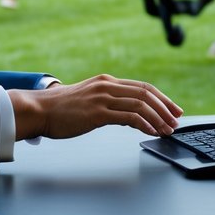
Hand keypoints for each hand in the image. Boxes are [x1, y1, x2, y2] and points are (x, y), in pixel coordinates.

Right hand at [8, 74, 181, 139]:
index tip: (173, 110)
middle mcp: (107, 86)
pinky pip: (128, 117)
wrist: (38, 110)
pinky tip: (151, 132)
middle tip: (176, 120)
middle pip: (145, 93)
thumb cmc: (60, 109)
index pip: (142, 86)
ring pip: (140, 104)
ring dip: (158, 118)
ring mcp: (102, 98)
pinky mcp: (97, 113)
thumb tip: (128, 115)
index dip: (161, 98)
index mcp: (106, 82)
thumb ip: (108, 102)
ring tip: (167, 130)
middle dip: (165, 107)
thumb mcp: (88, 99)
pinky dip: (144, 124)